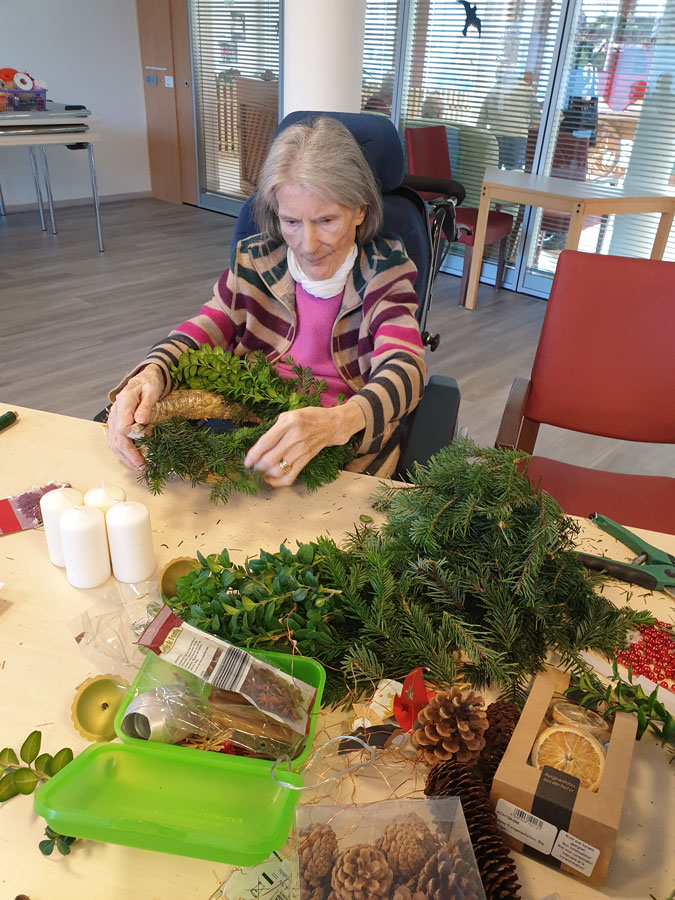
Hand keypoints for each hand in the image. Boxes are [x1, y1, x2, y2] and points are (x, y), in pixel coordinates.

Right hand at [107, 365, 164, 469]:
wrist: (141, 380)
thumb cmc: (148, 384)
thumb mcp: (151, 390)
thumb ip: (145, 406)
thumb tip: (141, 422)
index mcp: (124, 403)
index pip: (123, 427)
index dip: (136, 436)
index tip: (149, 438)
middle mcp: (115, 413)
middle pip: (117, 439)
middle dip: (130, 455)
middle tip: (142, 466)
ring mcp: (113, 420)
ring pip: (114, 444)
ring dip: (125, 458)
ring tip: (138, 466)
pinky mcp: (115, 425)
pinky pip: (115, 442)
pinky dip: (122, 453)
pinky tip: (132, 460)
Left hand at [244, 401, 365, 486]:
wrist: (331, 425)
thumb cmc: (308, 417)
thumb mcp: (289, 415)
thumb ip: (274, 428)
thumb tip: (258, 446)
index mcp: (288, 422)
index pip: (266, 442)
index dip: (253, 454)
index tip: (246, 461)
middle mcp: (295, 437)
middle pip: (270, 459)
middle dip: (257, 465)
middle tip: (253, 465)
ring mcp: (301, 451)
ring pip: (278, 470)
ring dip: (266, 473)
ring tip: (261, 471)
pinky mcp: (306, 460)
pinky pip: (290, 476)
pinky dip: (277, 482)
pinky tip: (271, 479)